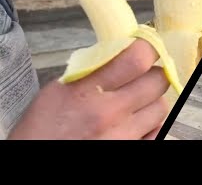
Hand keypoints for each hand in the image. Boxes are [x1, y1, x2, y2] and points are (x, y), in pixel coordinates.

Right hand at [7, 39, 169, 139]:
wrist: (35, 161)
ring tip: (134, 104)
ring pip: (160, 107)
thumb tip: (121, 52)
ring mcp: (123, 137)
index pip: (136, 59)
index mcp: (86, 92)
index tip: (147, 46)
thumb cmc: (42, 132)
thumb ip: (91, 70)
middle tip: (143, 76)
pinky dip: (150, 125)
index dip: (148, 48)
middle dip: (153, 74)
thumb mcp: (58, 91)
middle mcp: (109, 114)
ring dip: (151, 102)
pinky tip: (134, 123)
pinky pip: (158, 132)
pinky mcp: (131, 150)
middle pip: (157, 81)